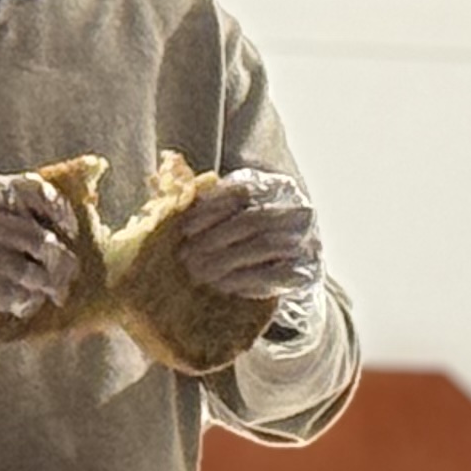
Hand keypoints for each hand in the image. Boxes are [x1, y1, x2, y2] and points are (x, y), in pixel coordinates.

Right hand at [0, 175, 77, 329]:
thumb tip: (37, 231)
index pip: (36, 194)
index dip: (60, 214)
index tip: (69, 231)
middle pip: (40, 238)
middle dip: (61, 260)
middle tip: (67, 276)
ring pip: (30, 269)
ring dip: (47, 286)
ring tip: (52, 295)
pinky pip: (8, 293)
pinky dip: (21, 302)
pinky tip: (22, 306)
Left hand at [177, 169, 320, 304]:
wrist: (285, 273)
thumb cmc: (245, 239)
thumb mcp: (229, 215)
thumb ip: (202, 200)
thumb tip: (164, 183)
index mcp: (276, 188)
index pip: (242, 191)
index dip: (210, 209)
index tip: (183, 229)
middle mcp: (296, 210)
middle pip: (253, 219)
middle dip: (214, 239)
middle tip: (184, 257)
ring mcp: (305, 240)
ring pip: (265, 245)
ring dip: (226, 260)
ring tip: (197, 273)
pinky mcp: (305, 272)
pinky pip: (277, 274)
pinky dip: (246, 280)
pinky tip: (222, 287)